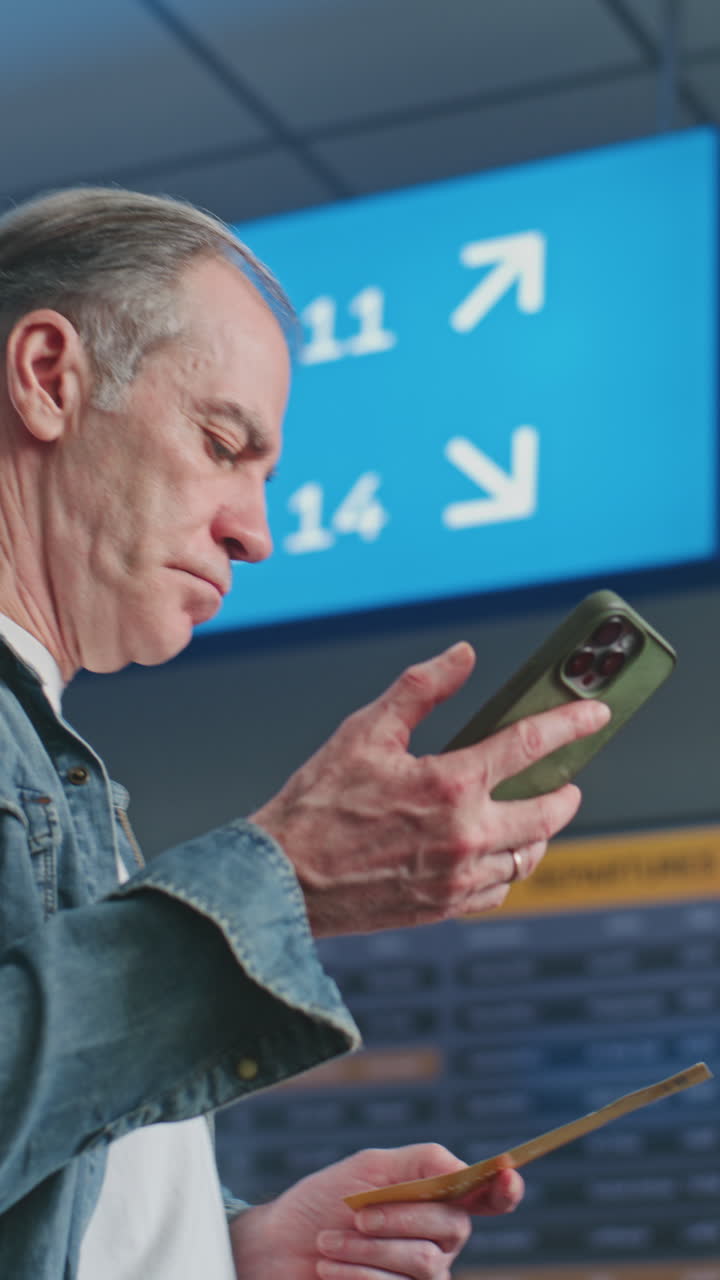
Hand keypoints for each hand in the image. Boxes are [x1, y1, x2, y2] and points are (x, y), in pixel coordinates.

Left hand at [229, 1143, 523, 1278]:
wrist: (279, 1248)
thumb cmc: (324, 1203)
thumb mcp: (368, 1169)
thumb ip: (419, 1164)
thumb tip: (464, 1169)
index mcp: (439, 1201)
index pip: (489, 1197)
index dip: (505, 1188)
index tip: (508, 1175)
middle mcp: (441, 1242)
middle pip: (450, 1228)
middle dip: (397, 1217)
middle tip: (353, 1213)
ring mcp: (424, 1278)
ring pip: (424, 1263)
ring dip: (368, 1249)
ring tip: (328, 1243)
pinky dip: (359, 1275)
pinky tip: (331, 1267)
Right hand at [252, 641, 609, 935]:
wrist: (283, 879)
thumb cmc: (317, 803)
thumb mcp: (365, 730)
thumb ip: (421, 688)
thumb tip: (462, 656)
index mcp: (450, 784)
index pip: (530, 745)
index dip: (570, 723)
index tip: (594, 716)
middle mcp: (465, 835)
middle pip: (547, 813)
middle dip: (565, 794)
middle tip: (566, 782)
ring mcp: (458, 878)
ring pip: (527, 857)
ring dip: (538, 834)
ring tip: (530, 817)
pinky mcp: (444, 906)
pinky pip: (498, 891)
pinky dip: (506, 870)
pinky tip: (494, 854)